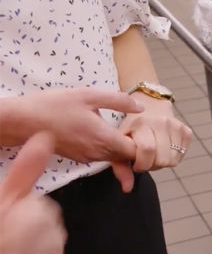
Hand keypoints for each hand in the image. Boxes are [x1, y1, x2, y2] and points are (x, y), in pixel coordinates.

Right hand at [0, 133, 66, 253]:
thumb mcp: (1, 196)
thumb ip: (26, 168)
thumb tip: (44, 137)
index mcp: (35, 215)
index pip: (43, 208)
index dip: (19, 211)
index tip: (3, 218)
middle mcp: (45, 241)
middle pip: (49, 227)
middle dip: (25, 229)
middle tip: (1, 237)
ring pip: (48, 249)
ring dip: (29, 249)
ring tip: (4, 253)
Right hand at [7, 88, 141, 190]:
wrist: (23, 122)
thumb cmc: (54, 106)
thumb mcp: (88, 95)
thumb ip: (118, 101)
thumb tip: (141, 107)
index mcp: (103, 138)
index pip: (136, 152)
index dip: (146, 144)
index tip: (147, 132)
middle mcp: (97, 153)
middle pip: (127, 158)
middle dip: (138, 150)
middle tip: (145, 135)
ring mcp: (87, 158)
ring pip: (114, 158)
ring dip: (123, 150)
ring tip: (130, 134)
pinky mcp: (79, 158)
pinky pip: (101, 157)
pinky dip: (110, 151)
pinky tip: (111, 137)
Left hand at [116, 94, 193, 188]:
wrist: (150, 105)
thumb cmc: (131, 127)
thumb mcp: (120, 142)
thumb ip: (120, 166)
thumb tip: (127, 189)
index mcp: (142, 124)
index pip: (147, 150)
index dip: (142, 164)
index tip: (135, 163)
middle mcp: (161, 122)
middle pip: (162, 159)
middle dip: (153, 165)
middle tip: (145, 159)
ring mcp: (176, 126)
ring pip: (173, 160)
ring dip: (163, 162)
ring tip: (155, 153)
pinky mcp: (186, 130)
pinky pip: (181, 155)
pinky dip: (173, 156)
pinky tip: (164, 148)